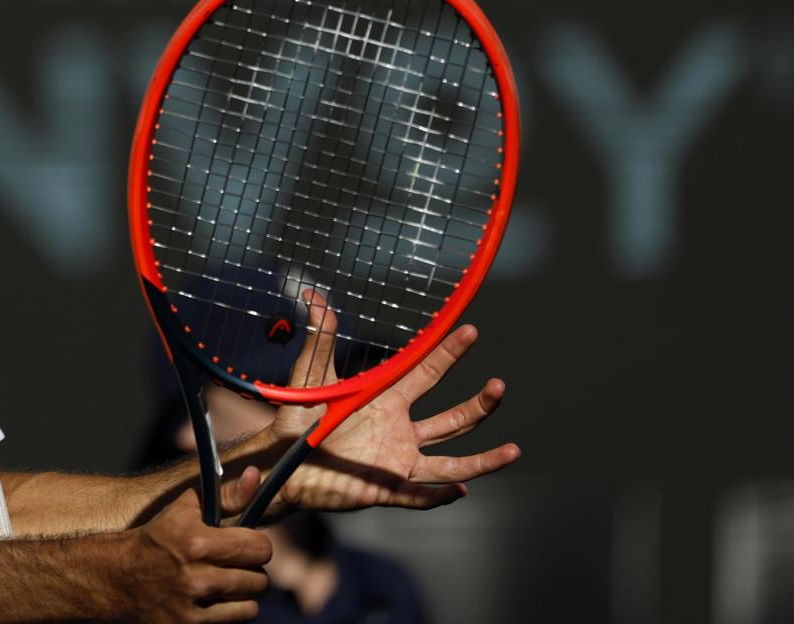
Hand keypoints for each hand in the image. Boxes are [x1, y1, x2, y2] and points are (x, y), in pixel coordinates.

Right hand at [128, 470, 273, 622]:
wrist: (118, 577)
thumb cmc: (154, 540)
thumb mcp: (182, 511)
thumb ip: (223, 495)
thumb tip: (256, 475)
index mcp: (196, 541)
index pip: (258, 548)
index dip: (258, 546)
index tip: (250, 546)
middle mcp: (196, 575)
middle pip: (259, 579)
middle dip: (251, 571)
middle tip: (237, 566)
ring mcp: (193, 604)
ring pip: (251, 605)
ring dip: (242, 594)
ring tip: (228, 584)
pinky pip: (234, 620)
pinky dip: (231, 612)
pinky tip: (217, 600)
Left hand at [268, 292, 519, 512]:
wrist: (280, 462)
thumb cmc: (297, 420)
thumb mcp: (310, 378)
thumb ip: (319, 340)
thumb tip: (314, 296)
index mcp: (386, 401)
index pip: (425, 374)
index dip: (447, 353)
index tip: (469, 330)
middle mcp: (399, 431)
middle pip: (451, 420)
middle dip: (478, 405)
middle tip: (499, 386)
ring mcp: (396, 462)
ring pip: (450, 463)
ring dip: (481, 459)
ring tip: (513, 450)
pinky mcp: (384, 489)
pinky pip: (418, 497)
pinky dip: (438, 496)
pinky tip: (459, 491)